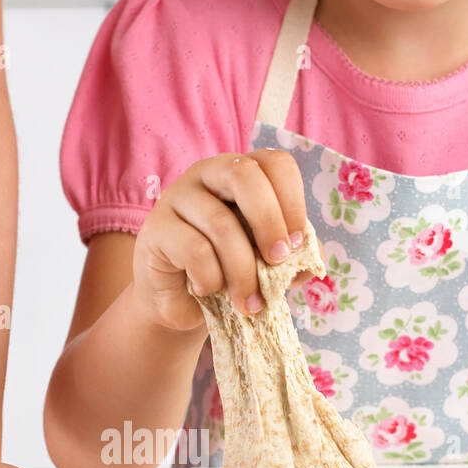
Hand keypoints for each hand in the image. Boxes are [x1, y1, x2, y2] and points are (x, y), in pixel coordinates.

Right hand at [132, 148, 310, 330]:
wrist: (181, 304)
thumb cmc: (229, 274)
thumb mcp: (267, 264)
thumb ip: (292, 256)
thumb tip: (311, 259)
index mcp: (243, 173)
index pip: (275, 163)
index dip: (292, 201)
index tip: (297, 244)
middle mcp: (210, 174)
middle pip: (245, 176)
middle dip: (269, 222)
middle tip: (278, 261)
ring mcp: (178, 196)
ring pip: (221, 223)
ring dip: (243, 271)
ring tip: (250, 303)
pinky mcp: (156, 228)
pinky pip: (193, 250)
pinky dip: (210, 278)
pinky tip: (207, 290)